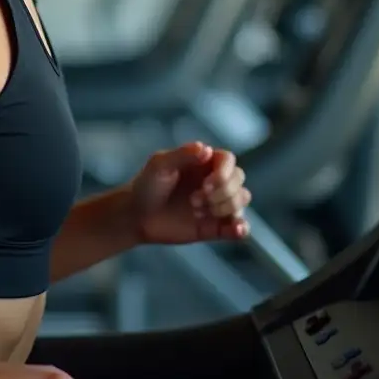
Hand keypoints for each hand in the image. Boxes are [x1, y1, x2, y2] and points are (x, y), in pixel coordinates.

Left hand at [128, 141, 251, 245]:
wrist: (136, 215)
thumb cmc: (147, 185)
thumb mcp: (159, 165)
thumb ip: (181, 155)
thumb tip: (205, 148)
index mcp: (203, 162)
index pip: (228, 160)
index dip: (224, 172)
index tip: (206, 185)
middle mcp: (215, 181)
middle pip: (238, 180)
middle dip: (222, 192)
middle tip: (193, 200)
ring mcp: (217, 204)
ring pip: (241, 201)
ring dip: (223, 207)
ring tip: (195, 211)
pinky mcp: (215, 226)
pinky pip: (239, 228)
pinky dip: (242, 229)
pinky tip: (237, 230)